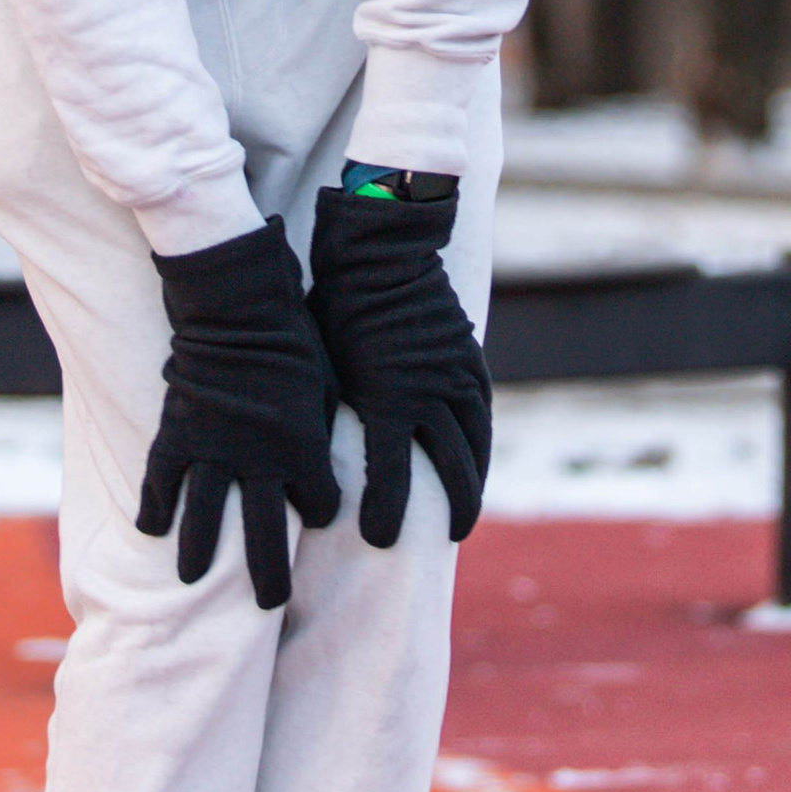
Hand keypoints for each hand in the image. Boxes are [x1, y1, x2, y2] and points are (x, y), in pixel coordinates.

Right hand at [135, 217, 341, 608]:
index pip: (319, 506)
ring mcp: (213, 450)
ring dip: (200, 554)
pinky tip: (149, 529)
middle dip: (270, 577)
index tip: (315, 511)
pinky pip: (161, 479)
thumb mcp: (329, 386)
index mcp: (303, 451)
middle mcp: (259, 462)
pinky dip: (154, 505)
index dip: (319, 510)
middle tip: (270, 605)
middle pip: (266, 536)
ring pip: (206, 519)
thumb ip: (324, 428)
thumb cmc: (295, 339)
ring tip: (192, 581)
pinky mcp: (177, 433)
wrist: (239, 306)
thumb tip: (332, 452)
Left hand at [306, 183, 490, 547]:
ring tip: (466, 516)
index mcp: (386, 398)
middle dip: (449, 510)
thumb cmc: (333, 309)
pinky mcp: (468, 359)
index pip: (392, 475)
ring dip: (473, 484)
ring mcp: (455, 375)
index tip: (378, 540)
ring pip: (474, 446)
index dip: (387, 512)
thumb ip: (329, 415)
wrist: (377, 251)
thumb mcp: (323, 367)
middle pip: (450, 469)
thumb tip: (308, 460)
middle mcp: (428, 392)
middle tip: (444, 539)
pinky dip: (482, 443)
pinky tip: (478, 462)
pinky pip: (482, 412)